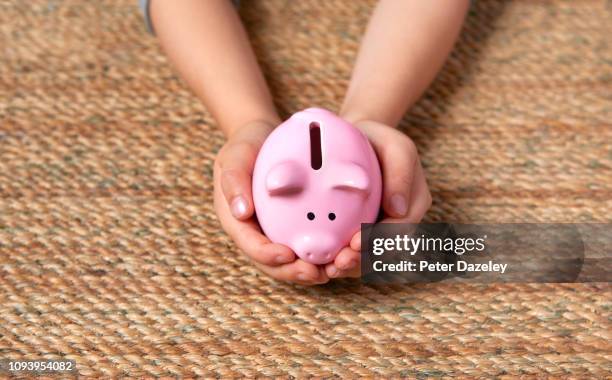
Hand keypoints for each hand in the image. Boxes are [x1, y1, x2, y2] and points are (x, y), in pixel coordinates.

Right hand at [213, 121, 328, 285]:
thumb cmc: (246, 146)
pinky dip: (321, 253)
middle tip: (316, 273)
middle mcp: (255, 232)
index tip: (288, 255)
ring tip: (332, 270)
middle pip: (272, 263)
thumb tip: (240, 211)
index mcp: (237, 220)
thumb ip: (234, 180)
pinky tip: (340, 254)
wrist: (264, 139)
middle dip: (293, 272)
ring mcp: (273, 232)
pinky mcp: (291, 228)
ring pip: (291, 261)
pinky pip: (305, 245)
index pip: (250, 245)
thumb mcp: (235, 155)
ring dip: (310, 271)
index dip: (267, 256)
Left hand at [323, 120, 431, 278]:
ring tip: (328, 268)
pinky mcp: (361, 232)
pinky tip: (321, 262)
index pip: (401, 231)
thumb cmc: (378, 141)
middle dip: (363, 261)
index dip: (381, 242)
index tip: (357, 243)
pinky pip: (353, 252)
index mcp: (415, 203)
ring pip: (369, 258)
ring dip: (350, 267)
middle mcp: (400, 222)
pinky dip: (339, 259)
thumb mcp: (396, 146)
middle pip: (385, 252)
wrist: (357, 139)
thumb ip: (401, 173)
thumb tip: (397, 209)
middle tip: (339, 263)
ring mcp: (381, 229)